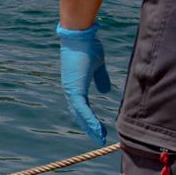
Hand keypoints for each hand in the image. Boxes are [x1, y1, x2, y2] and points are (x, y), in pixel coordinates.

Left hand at [56, 24, 111, 143]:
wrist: (80, 36)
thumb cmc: (87, 47)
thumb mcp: (98, 65)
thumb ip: (101, 78)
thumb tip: (104, 91)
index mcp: (76, 86)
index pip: (81, 106)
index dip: (88, 117)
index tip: (97, 128)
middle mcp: (71, 90)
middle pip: (79, 114)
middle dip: (88, 126)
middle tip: (98, 137)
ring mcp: (71, 90)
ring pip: (79, 114)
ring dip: (89, 127)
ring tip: (99, 137)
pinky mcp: (74, 89)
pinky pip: (82, 108)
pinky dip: (89, 119)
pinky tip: (96, 129)